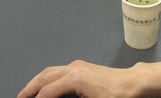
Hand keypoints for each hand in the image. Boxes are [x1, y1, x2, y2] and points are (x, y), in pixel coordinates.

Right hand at [18, 60, 137, 97]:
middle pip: (45, 77)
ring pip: (50, 71)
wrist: (134, 84)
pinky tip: (46, 86)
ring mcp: (78, 66)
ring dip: (37, 82)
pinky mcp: (82, 67)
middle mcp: (73, 68)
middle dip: (30, 88)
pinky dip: (47, 78)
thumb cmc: (115, 97)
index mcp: (74, 78)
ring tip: (27, 93)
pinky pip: (58, 71)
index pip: (48, 92)